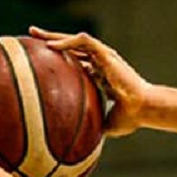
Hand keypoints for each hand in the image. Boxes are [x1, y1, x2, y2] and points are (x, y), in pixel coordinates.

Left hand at [29, 26, 148, 137]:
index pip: (79, 60)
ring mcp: (106, 57)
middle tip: (32, 35)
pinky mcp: (108, 55)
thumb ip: (94, 124)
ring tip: (35, 34)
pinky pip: (85, 42)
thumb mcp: (107, 122)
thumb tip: (82, 141)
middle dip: (53, 39)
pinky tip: (52, 46)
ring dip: (56, 35)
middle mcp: (103, 62)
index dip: (62, 57)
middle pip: (74, 47)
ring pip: (77, 39)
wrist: (144, 109)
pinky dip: (68, 42)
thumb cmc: (130, 117)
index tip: (43, 57)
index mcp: (102, 74)